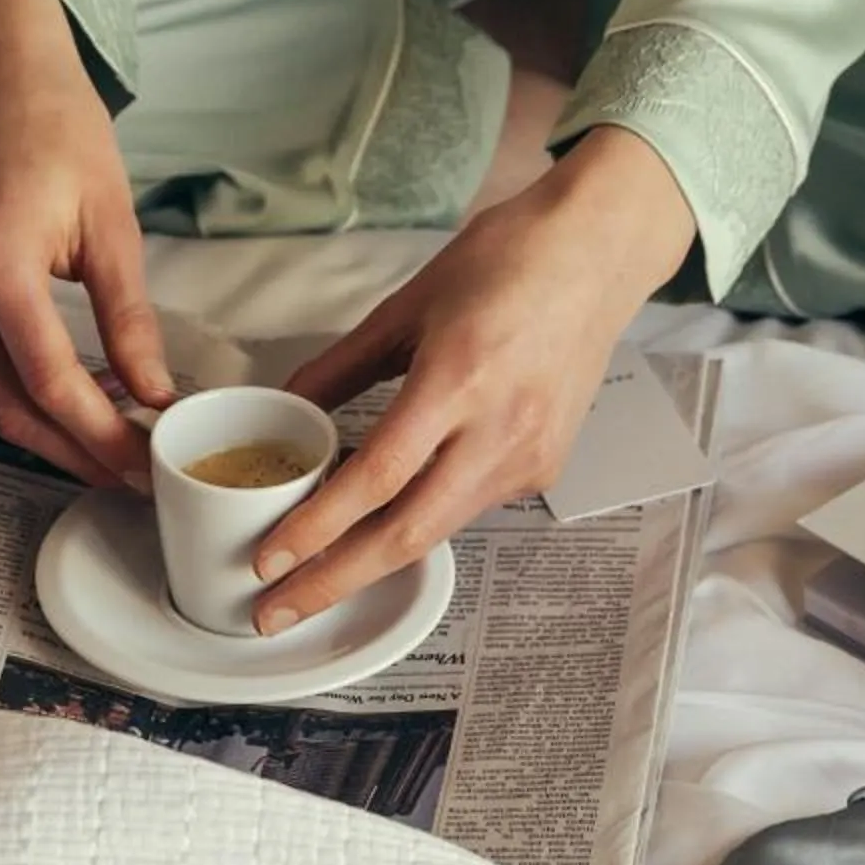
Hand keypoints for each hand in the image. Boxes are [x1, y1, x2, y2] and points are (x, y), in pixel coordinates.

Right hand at [0, 0, 175, 494]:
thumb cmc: (62, 133)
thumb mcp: (112, 223)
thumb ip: (129, 317)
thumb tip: (154, 396)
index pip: (49, 379)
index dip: (101, 434)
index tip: (146, 465)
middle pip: (9, 405)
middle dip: (74, 453)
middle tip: (133, 480)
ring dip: (52, 428)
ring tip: (117, 448)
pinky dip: (26, 389)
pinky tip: (81, 396)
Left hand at [259, 127, 695, 627]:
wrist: (597, 253)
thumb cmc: (504, 262)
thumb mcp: (406, 307)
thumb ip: (341, 367)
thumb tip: (286, 408)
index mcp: (458, 379)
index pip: (377, 478)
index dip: (317, 528)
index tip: (266, 560)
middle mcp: (499, 429)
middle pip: (408, 532)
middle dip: (335, 581)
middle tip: (274, 611)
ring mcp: (530, 454)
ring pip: (440, 527)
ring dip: (374, 555)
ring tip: (314, 568)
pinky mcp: (546, 465)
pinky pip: (470, 505)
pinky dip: (421, 515)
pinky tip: (386, 514)